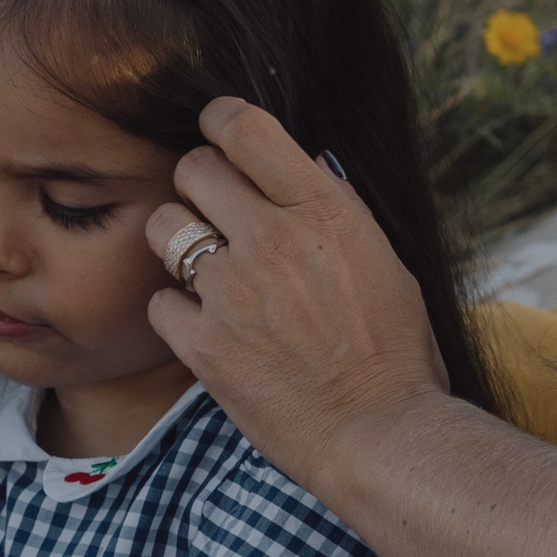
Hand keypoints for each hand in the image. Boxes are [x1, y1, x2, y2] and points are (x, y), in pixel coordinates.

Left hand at [143, 98, 449, 490]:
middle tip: (216, 214)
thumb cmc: (396, 353)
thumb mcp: (384, 263)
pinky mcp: (202, 344)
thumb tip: (307, 168)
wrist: (380, 434)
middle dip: (199, 185)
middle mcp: (273, 239)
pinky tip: (208, 329)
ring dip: (178, 243)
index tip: (218, 134)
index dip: (220, 121)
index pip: (245, 128)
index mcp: (324, 210)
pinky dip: (178, 314)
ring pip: (163, 228)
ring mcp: (232, 290)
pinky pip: (159, 302)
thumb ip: (337, 212)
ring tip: (206, 271)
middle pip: (193, 169)